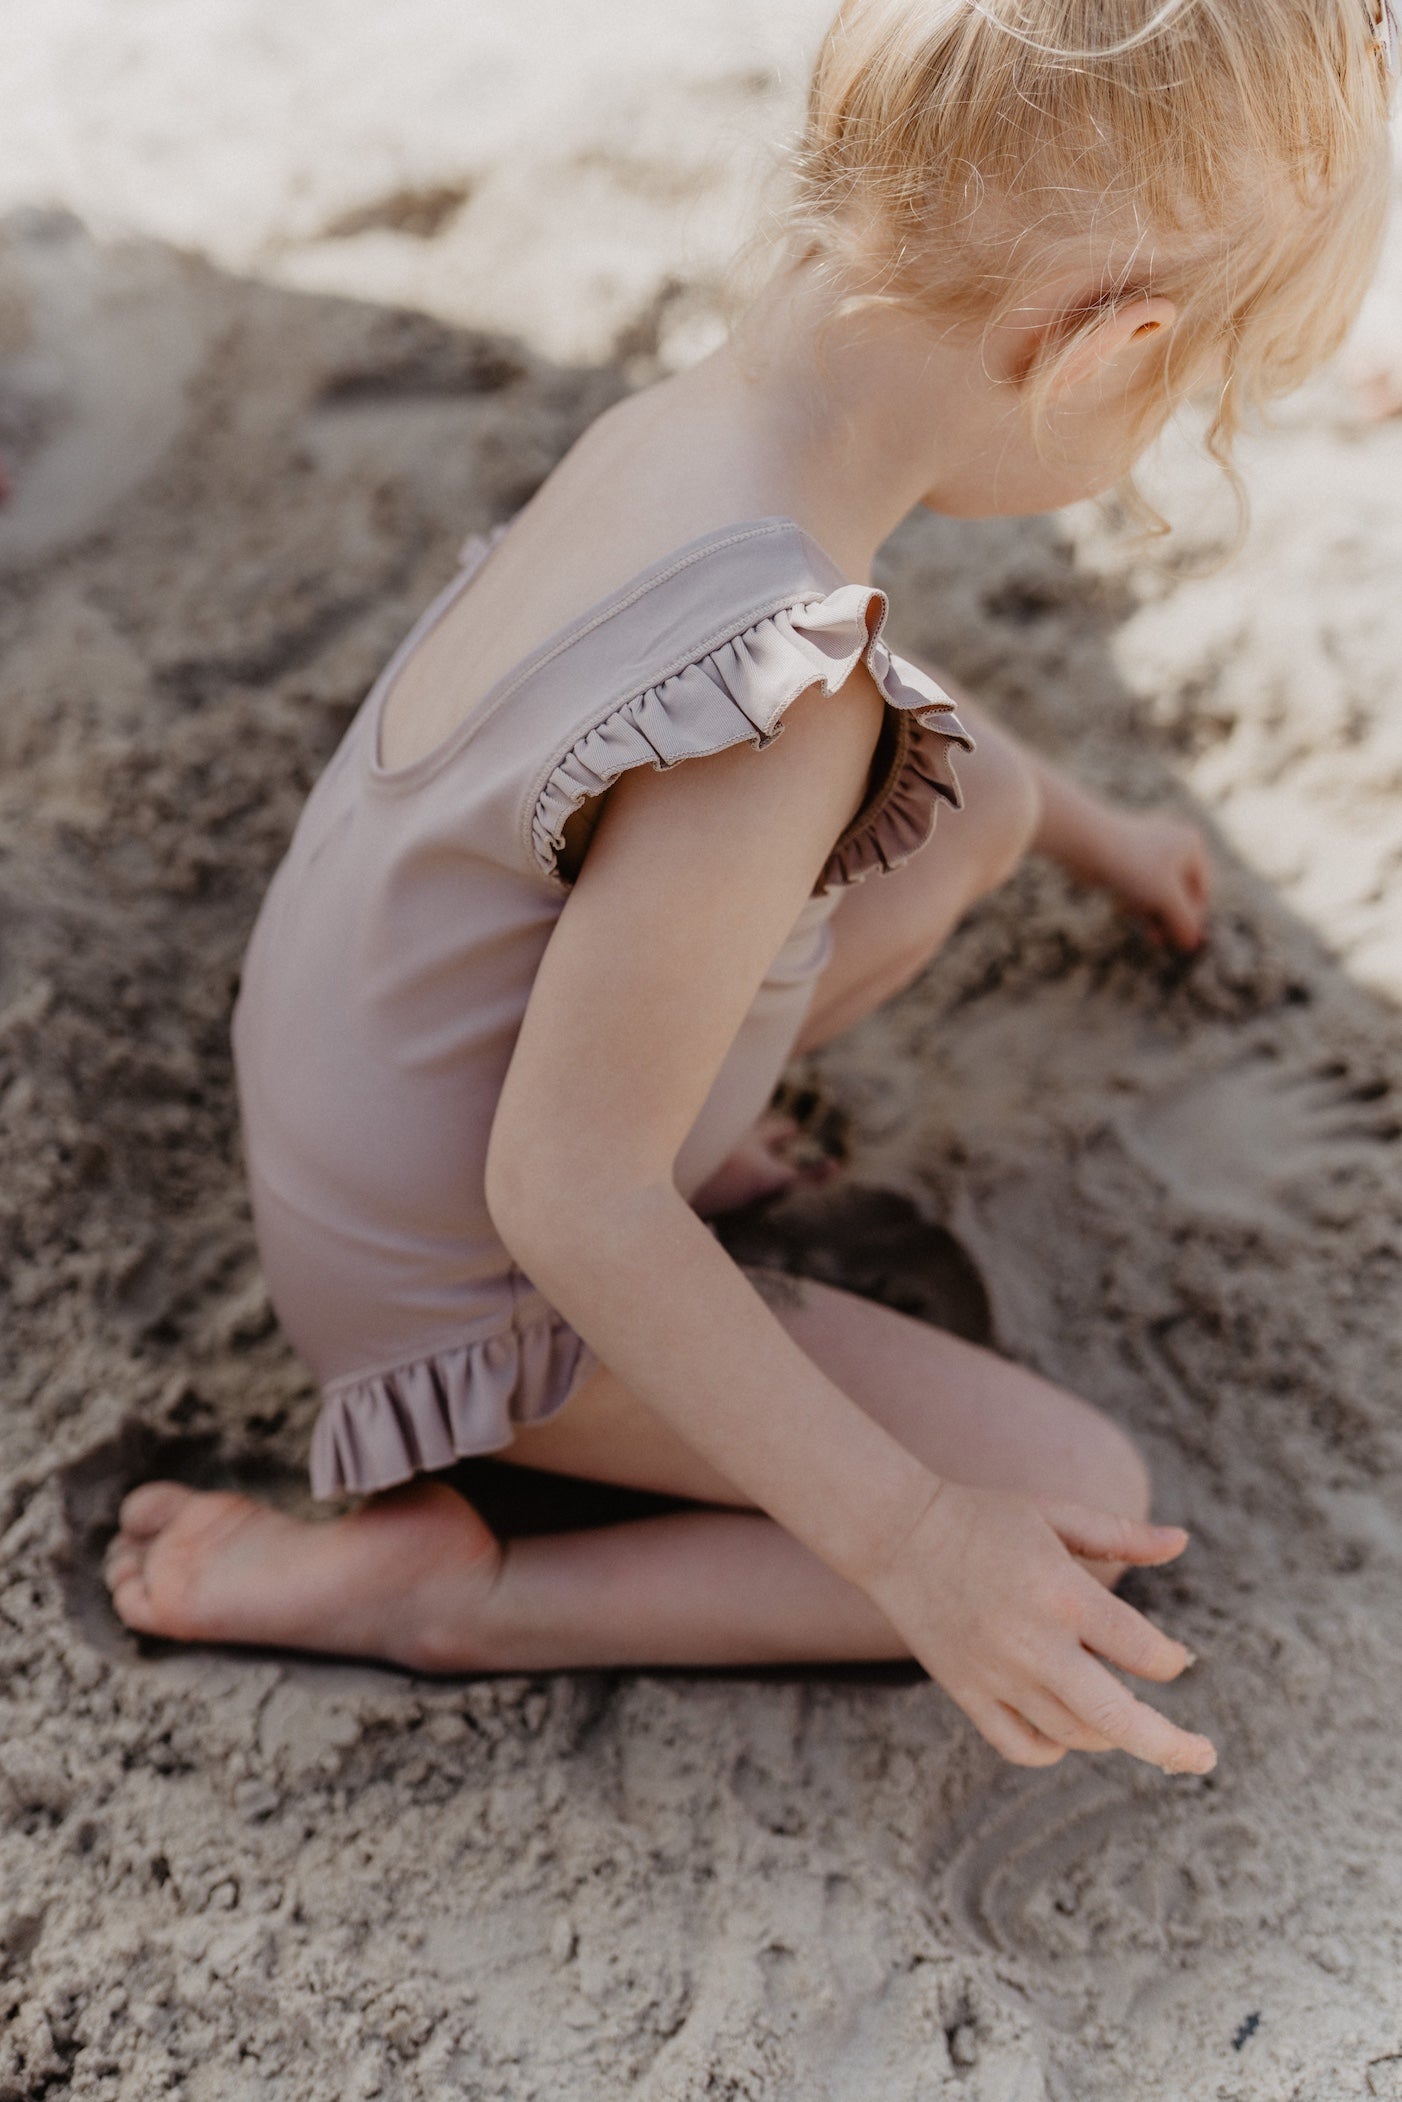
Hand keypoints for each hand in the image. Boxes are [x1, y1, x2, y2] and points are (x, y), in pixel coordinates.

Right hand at [865, 1482, 1215, 1773]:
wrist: (897, 1534)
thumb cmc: (984, 1518)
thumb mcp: (1056, 1514)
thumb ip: (1122, 1534)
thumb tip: (1183, 1541)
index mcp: (1064, 1593)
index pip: (1144, 1651)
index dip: (1172, 1661)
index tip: (1176, 1658)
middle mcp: (1035, 1642)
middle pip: (1117, 1718)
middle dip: (1171, 1745)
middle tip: (1204, 1757)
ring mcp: (998, 1674)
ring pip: (1074, 1734)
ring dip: (1111, 1734)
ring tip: (1127, 1721)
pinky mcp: (967, 1692)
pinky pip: (1021, 1745)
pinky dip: (1054, 1749)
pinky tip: (1069, 1733)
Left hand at [1093, 808, 1210, 950]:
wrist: (1086, 843)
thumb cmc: (1133, 867)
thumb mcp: (1166, 899)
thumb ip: (1183, 923)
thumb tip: (1192, 944)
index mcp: (1191, 847)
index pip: (1200, 894)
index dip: (1190, 921)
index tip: (1176, 941)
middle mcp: (1173, 844)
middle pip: (1177, 895)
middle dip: (1166, 917)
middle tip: (1155, 939)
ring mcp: (1148, 850)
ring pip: (1155, 894)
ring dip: (1146, 911)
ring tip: (1129, 912)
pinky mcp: (1125, 858)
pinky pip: (1136, 888)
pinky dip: (1131, 900)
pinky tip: (1118, 904)